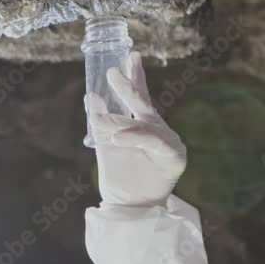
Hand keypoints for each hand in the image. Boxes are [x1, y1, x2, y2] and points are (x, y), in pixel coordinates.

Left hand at [85, 51, 185, 206]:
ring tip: (99, 120)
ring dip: (119, 120)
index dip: (136, 76)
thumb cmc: (120, 177)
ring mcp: (167, 141)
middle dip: (129, 87)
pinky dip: (135, 138)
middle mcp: (157, 129)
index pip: (139, 97)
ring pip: (143, 124)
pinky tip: (117, 138)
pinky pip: (153, 143)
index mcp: (143, 124)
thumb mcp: (103, 145)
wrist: (128, 208)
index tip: (131, 56)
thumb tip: (90, 95)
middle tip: (113, 73)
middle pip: (144, 104)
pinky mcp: (173, 157)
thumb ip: (99, 122)